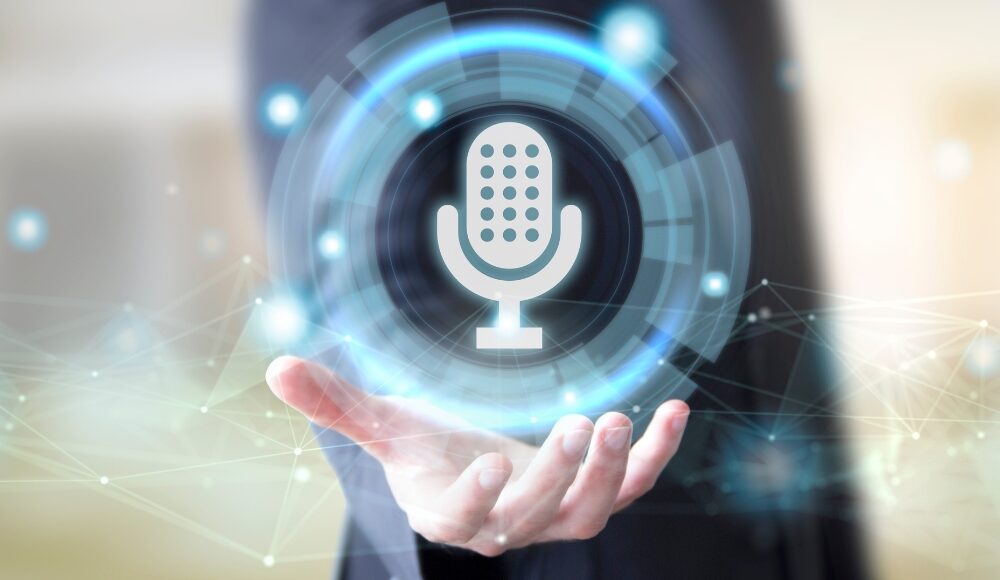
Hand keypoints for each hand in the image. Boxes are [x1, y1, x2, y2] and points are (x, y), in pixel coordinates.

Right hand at [265, 356, 689, 555]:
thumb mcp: (386, 423)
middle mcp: (505, 524)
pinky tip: (675, 410)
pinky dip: (656, 455)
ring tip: (619, 420)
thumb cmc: (427, 448)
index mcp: (449, 512)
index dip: (475, 501)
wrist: (473, 467)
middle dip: (561, 476)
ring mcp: (553, 514)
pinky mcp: (590, 493)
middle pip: (537, 516)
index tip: (489, 464)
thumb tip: (276, 367)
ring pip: (590, 512)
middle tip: (582, 424)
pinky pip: (633, 485)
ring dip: (612, 472)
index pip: (463, 519)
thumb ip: (337, 402)